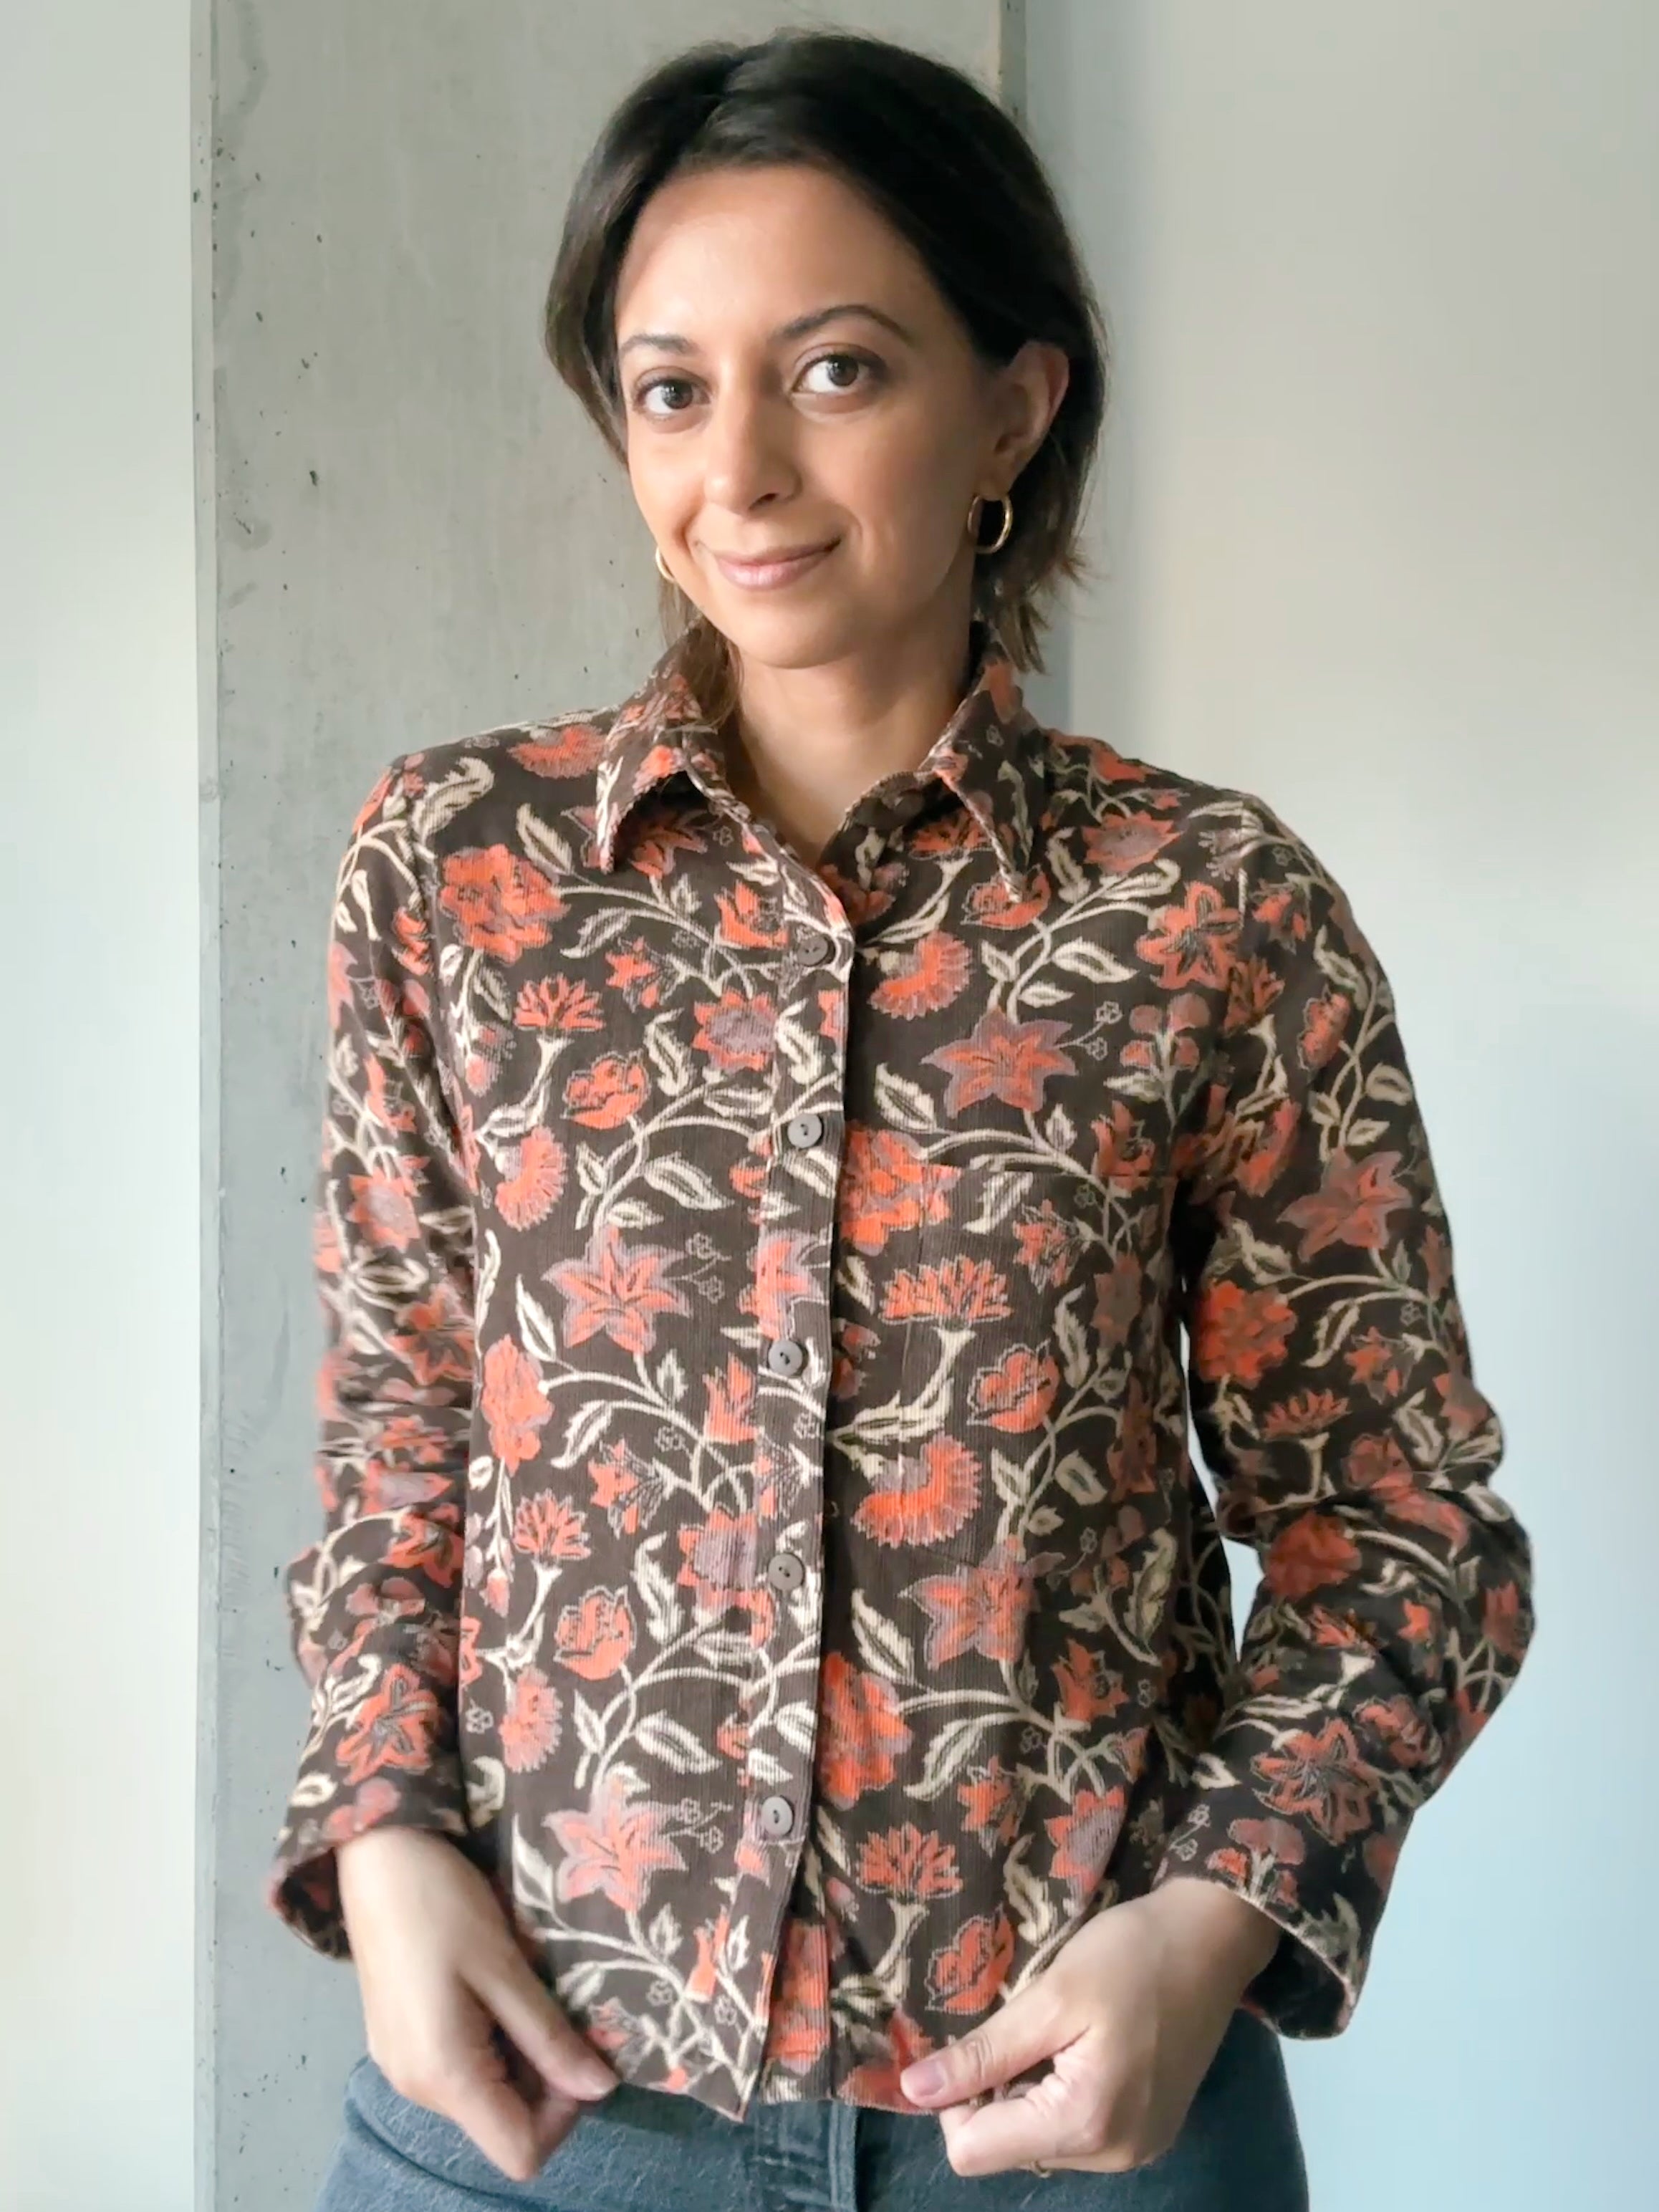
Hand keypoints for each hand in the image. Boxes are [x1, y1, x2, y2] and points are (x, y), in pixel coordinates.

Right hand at [335, 1825, 619, 2180]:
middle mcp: (417, 2088)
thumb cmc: (442, 1904)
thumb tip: (601, 2089)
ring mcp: (402, 2066)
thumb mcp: (506, 1968)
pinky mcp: (398, 2041)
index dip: (563, 2115)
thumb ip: (550, 2036)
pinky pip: (459, 2068)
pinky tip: (494, 1989)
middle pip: (502, 2123)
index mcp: (444, 2076)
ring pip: (483, 2095)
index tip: (579, 2053)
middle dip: (545, 2081)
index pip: (520, 2151)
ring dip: (519, 2058)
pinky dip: (489, 2044)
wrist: (376, 1855)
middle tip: (561, 2012)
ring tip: (527, 1992)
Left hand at [897, 1877, 1280, 2175]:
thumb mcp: (1050, 1995)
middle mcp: (1112, 2155)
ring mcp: (1135, 2149)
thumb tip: (913, 2091)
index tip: (981, 2040)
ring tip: (1057, 2031)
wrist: (1214, 1938)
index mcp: (1084, 2123)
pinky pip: (1074, 2132)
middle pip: (1005, 2149)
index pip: (972, 2151)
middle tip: (1024, 2027)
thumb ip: (983, 2053)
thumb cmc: (1132, 1954)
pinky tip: (1082, 2044)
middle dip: (996, 2092)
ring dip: (1029, 2091)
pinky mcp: (1148, 2133)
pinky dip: (1061, 2093)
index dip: (956, 2097)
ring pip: (1037, 2142)